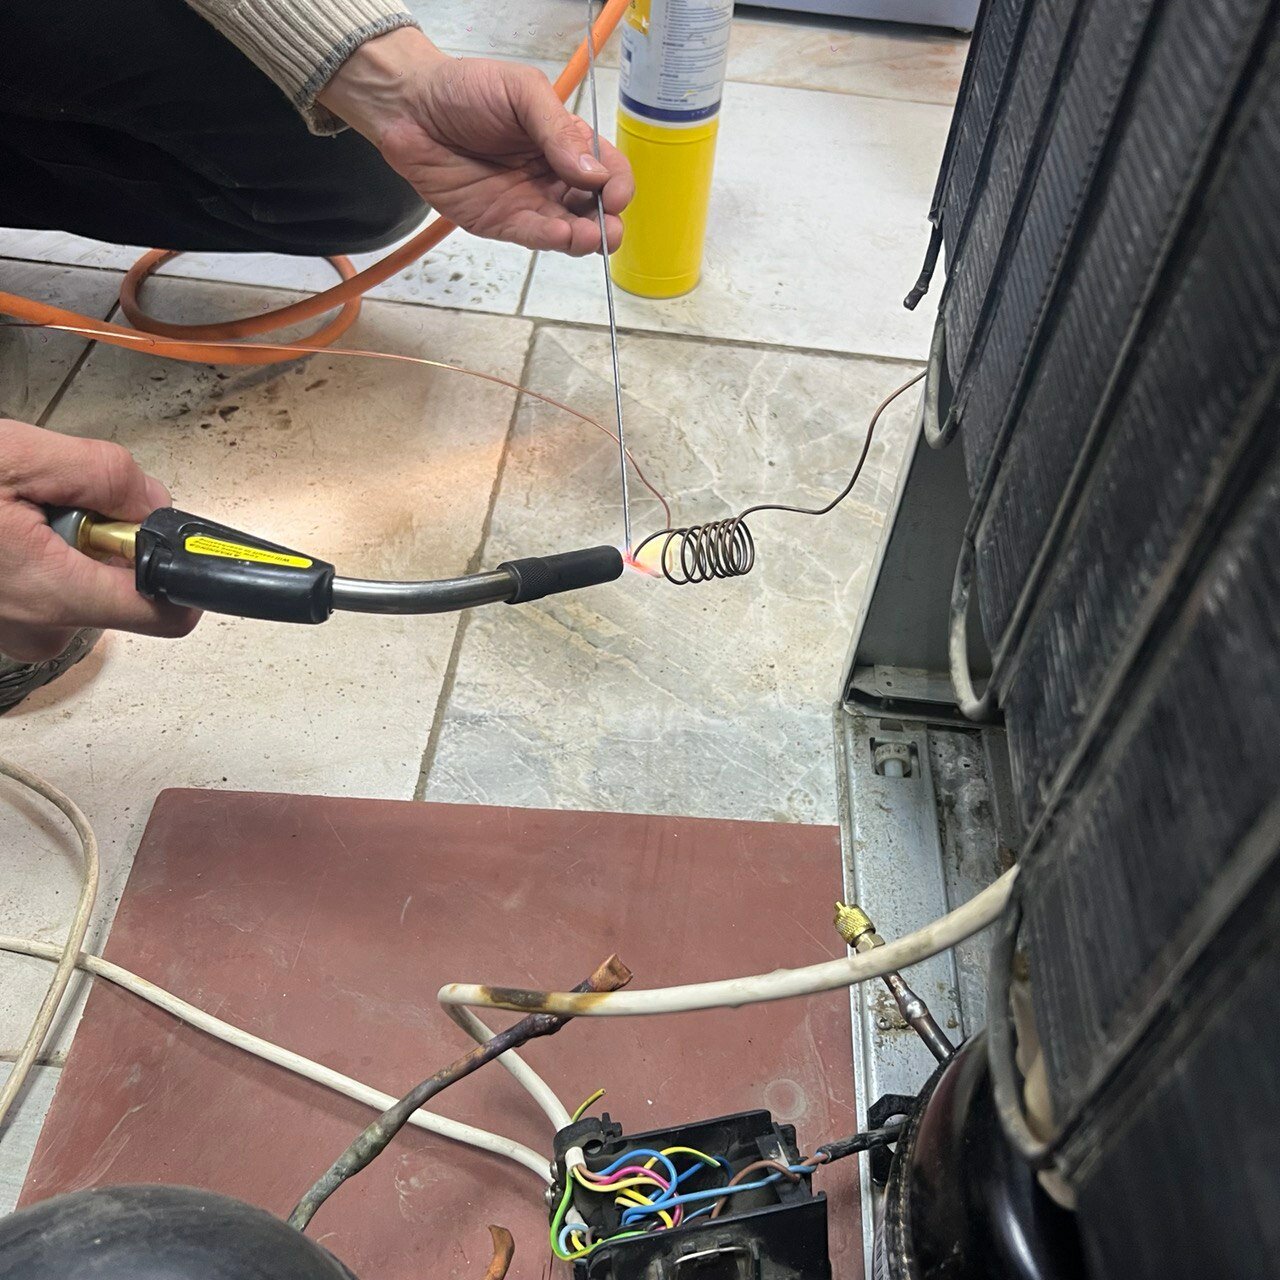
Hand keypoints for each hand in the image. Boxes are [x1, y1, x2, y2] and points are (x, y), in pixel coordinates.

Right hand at [0, 421, 198, 661]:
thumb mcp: (20, 456)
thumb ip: (106, 478)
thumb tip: (157, 509)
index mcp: (53, 594)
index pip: (168, 614)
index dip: (183, 573)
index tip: (179, 540)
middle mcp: (39, 629)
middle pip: (121, 587)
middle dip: (103, 536)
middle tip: (50, 498)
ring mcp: (12, 633)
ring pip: (79, 583)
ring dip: (63, 541)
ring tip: (9, 509)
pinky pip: (43, 588)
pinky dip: (35, 553)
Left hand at [317, 27, 633, 255]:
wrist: (411, 109)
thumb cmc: (466, 91)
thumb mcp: (522, 93)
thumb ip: (558, 131)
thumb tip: (593, 173)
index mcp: (566, 142)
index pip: (608, 169)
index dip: (617, 183)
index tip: (612, 190)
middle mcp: (553, 176)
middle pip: (596, 208)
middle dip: (609, 220)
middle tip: (608, 222)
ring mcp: (529, 203)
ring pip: (571, 230)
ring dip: (587, 237)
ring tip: (591, 236)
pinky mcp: (502, 223)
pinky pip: (535, 238)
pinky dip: (553, 241)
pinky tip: (564, 235)